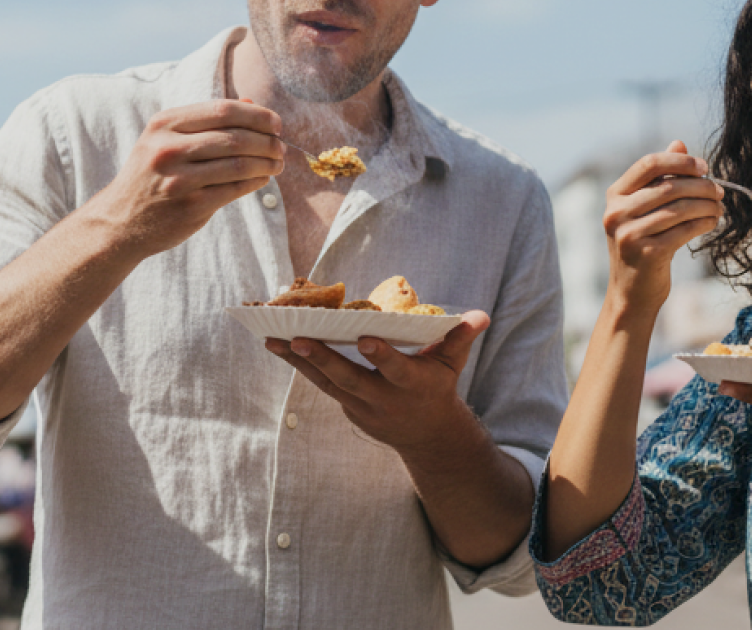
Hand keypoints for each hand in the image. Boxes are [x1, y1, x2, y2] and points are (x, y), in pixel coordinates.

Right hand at [91, 98, 283, 256]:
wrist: (120, 220)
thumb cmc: (151, 175)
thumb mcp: (166, 140)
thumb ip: (207, 121)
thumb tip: (252, 104)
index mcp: (164, 124)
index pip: (223, 110)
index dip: (257, 115)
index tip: (276, 123)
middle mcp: (168, 149)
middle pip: (235, 137)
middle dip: (267, 141)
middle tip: (281, 146)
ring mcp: (179, 179)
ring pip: (239, 164)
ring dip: (267, 163)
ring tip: (278, 163)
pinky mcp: (190, 206)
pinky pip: (235, 189)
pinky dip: (256, 182)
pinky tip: (263, 178)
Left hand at [266, 312, 492, 455]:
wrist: (427, 437)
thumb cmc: (438, 387)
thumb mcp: (452, 365)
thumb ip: (460, 338)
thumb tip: (480, 315)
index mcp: (412, 384)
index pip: (396, 370)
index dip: (382, 356)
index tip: (366, 338)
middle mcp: (384, 399)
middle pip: (349, 379)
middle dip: (323, 360)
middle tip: (298, 339)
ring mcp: (362, 407)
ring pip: (326, 383)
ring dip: (298, 362)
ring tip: (271, 340)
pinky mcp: (347, 408)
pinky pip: (322, 385)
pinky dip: (301, 366)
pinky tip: (280, 346)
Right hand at [602, 142, 722, 301]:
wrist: (632, 292)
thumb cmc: (643, 245)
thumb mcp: (645, 209)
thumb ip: (659, 178)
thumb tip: (679, 144)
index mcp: (615, 195)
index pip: (650, 163)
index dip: (681, 161)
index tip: (705, 167)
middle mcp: (617, 212)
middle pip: (669, 186)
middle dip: (701, 186)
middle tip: (719, 192)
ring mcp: (629, 234)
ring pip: (680, 208)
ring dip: (707, 206)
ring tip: (719, 208)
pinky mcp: (647, 253)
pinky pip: (684, 230)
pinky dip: (704, 223)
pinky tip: (712, 222)